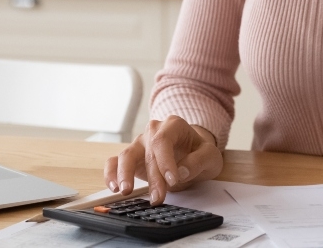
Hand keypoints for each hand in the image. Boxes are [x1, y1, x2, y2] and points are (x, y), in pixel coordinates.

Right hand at [104, 115, 223, 203]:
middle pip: (148, 152)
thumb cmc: (199, 151)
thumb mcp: (210, 155)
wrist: (192, 152)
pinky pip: (114, 162)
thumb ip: (198, 161)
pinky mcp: (131, 158)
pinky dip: (111, 174)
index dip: (165, 161)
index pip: (163, 140)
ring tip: (126, 191)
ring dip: (125, 175)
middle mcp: (152, 131)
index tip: (172, 180)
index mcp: (173, 125)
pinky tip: (114, 187)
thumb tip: (181, 171)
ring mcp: (139, 144)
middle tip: (158, 198)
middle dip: (153, 178)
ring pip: (126, 156)